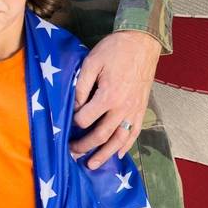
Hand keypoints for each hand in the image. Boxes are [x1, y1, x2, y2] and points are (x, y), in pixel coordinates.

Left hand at [71, 30, 160, 168]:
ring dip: (105, 154)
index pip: (85, 119)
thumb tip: (74, 106)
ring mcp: (134, 110)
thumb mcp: (90, 63)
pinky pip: (134, 132)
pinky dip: (126, 146)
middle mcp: (123, 108)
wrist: (142, 43)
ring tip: (92, 165)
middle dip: (84, 146)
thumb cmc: (113, 50)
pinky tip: (118, 155)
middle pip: (101, 135)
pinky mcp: (141, 109)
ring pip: (119, 140)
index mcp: (108, 96)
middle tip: (71, 153)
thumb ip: (81, 87)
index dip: (73, 122)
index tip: (65, 122)